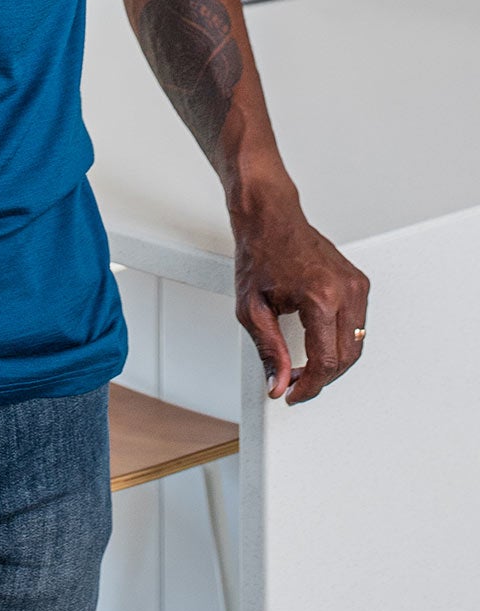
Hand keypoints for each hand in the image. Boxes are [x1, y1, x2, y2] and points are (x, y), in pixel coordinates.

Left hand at [234, 203, 370, 404]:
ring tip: (302, 364)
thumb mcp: (251, 308)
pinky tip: (317, 342)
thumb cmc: (259, 253)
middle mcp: (345, 290)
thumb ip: (269, 351)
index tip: (294, 393)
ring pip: (356, 343)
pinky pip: (357, 324)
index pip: (326, 361)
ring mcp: (355, 284)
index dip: (309, 385)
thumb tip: (278, 383)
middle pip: (347, 357)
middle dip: (322, 377)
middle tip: (295, 381)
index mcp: (320, 297)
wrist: (270, 217)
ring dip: (333, 360)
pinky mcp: (358, 281)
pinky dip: (340, 340)